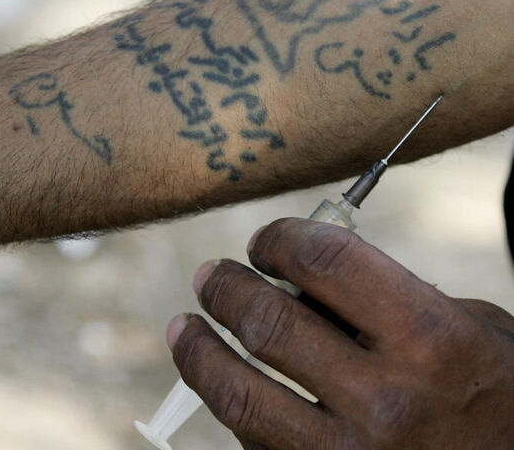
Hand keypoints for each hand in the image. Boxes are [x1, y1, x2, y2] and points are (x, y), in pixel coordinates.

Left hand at [167, 218, 513, 448]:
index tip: (264, 243)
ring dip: (198, 352)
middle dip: (225, 288)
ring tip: (186, 327)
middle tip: (210, 276)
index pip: (326, 259)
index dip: (280, 238)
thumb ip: (391, 299)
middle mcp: (388, 399)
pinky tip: (225, 383)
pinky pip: (255, 442)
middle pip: (268, 322)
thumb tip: (302, 276)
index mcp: (432, 339)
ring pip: (239, 393)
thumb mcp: (473, 332)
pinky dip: (233, 407)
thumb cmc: (501, 398)